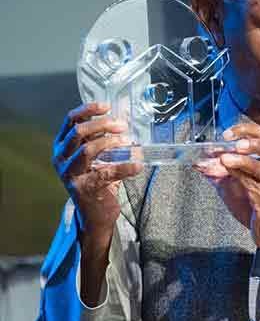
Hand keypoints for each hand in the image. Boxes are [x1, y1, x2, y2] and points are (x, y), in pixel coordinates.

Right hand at [52, 102, 142, 241]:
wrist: (95, 213)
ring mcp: (70, 174)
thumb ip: (103, 138)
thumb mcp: (97, 156)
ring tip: (128, 142)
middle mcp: (61, 158)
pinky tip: (138, 165)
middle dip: (102, 125)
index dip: (87, 110)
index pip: (70, 121)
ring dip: (110, 142)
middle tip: (122, 126)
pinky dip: (125, 167)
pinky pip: (106, 173)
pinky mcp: (84, 188)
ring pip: (87, 150)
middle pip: (78, 132)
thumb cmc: (98, 180)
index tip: (107, 106)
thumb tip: (124, 119)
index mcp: (62, 146)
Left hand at [194, 124, 259, 250]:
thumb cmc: (255, 205)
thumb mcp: (231, 185)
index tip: (227, 134)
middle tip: (236, 143)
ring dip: (244, 162)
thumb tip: (199, 160)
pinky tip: (230, 178)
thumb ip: (216, 172)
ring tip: (226, 159)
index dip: (246, 132)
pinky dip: (242, 181)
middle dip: (254, 142)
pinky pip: (258, 190)